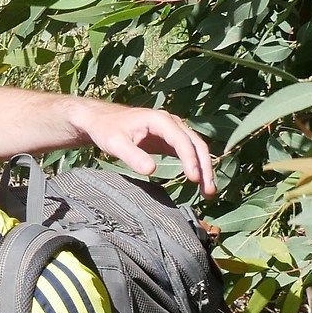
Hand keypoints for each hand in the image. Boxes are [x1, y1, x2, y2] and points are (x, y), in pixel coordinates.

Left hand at [69, 98, 216, 195]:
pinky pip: (188, 152)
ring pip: (196, 148)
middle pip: (196, 144)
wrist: (102, 120)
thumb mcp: (114, 143)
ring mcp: (173, 130)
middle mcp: (171, 122)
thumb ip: (132, 155)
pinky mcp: (170, 140)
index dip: (189, 159)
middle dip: (204, 167)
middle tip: (209, 191)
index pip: (181, 140)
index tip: (193, 179)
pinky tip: (198, 183)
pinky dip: (195, 166)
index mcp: (159, 120)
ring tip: (208, 192)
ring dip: (204, 168)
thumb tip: (151, 171)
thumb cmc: (107, 130)